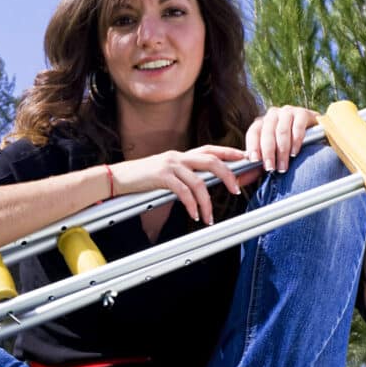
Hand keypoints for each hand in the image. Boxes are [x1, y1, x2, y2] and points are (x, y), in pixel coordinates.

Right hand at [110, 145, 258, 223]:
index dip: (231, 153)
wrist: (118, 177)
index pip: (211, 150)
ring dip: (208, 201)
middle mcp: (179, 157)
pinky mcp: (161, 176)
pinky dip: (191, 205)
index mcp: (182, 155)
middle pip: (212, 161)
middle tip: (237, 190)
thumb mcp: (167, 174)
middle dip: (228, 175)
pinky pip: (183, 191)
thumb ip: (185, 176)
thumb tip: (204, 186)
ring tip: (209, 216)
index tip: (247, 160)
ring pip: (199, 181)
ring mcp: (170, 165)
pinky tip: (194, 215)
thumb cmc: (142, 179)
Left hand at [245, 105, 318, 172]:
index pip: (253, 132)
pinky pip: (297, 126)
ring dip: (282, 151)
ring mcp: (287, 112)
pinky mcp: (302, 113)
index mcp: (261, 123)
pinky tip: (294, 152)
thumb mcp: (272, 155)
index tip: (254, 160)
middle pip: (267, 133)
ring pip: (281, 131)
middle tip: (271, 168)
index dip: (253, 146)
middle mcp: (272, 115)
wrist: (314, 132)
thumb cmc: (288, 145)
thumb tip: (240, 179)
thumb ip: (256, 166)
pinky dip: (295, 141)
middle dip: (268, 153)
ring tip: (283, 166)